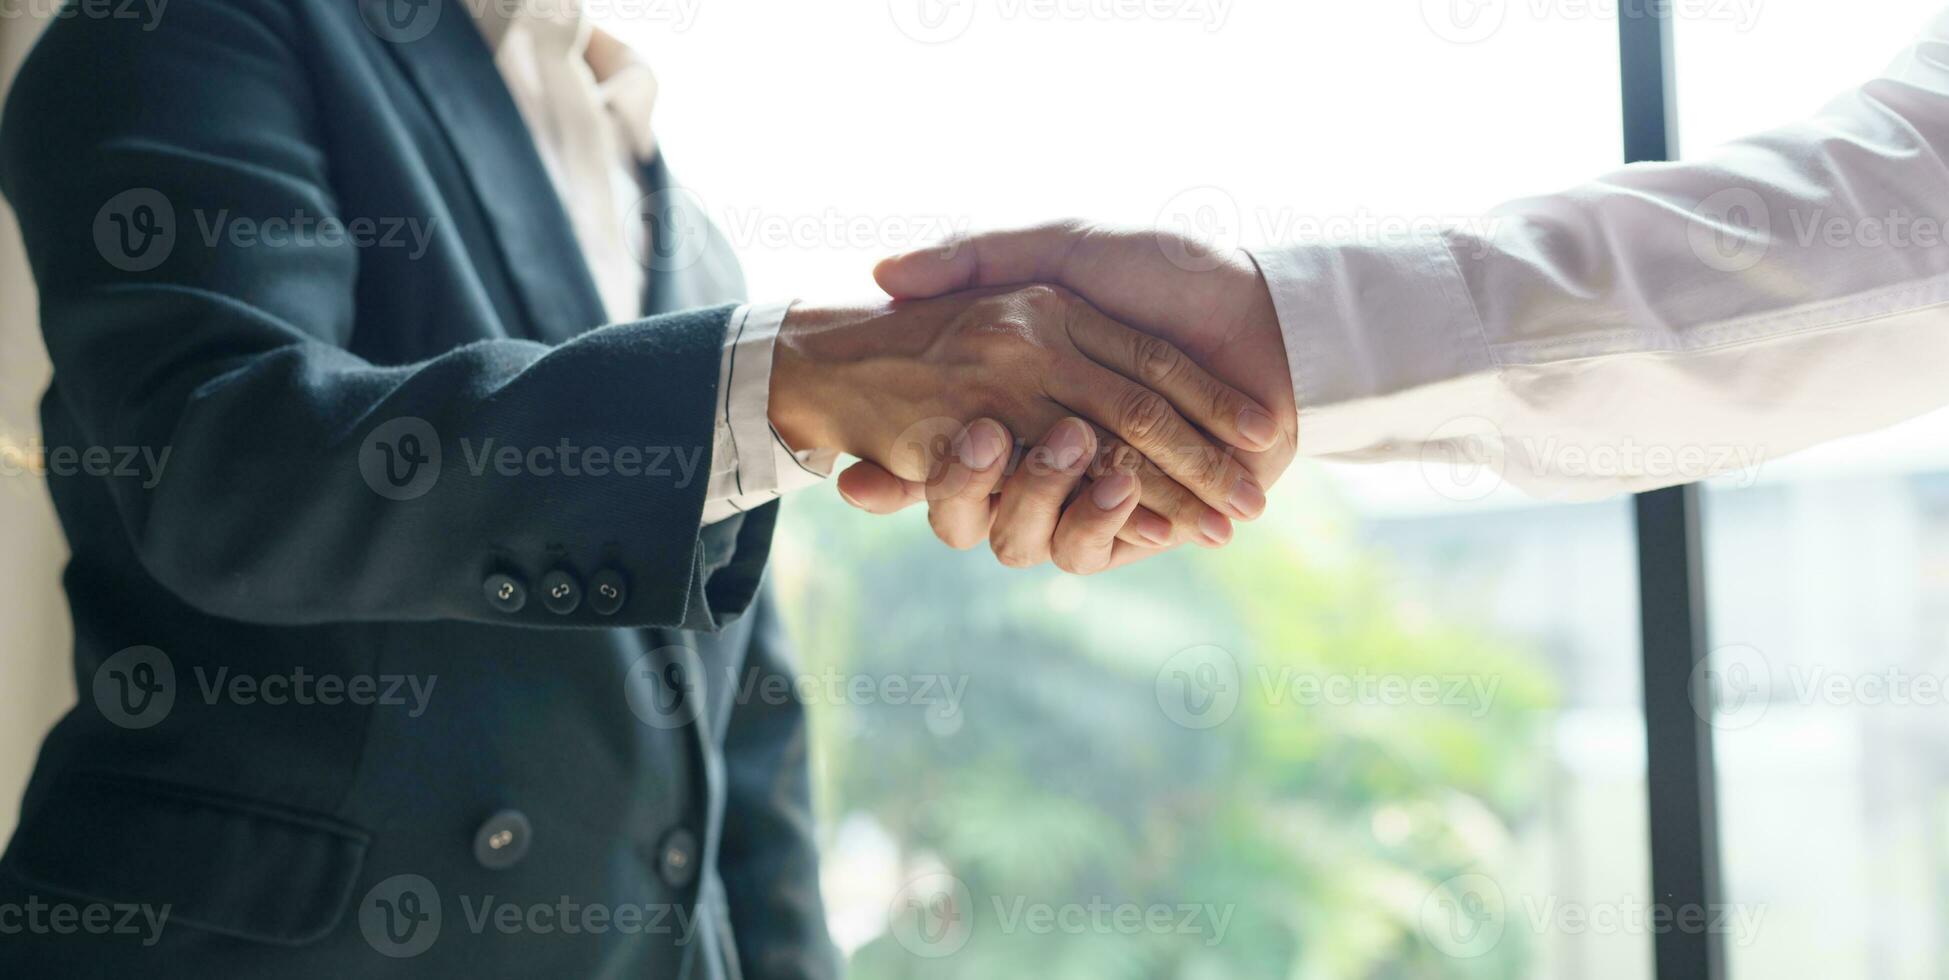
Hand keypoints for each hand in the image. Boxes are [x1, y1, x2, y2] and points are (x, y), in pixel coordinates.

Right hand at [768, 284, 1278, 547]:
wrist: (1271, 318)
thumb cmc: (1169, 271)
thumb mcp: (1063, 245)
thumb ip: (977, 254)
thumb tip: (882, 273)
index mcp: (1020, 392)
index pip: (943, 439)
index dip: (898, 459)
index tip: (852, 465)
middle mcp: (1048, 449)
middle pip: (974, 500)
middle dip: (957, 486)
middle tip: (967, 441)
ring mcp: (1092, 493)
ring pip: (1026, 533)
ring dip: (1036, 499)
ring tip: (1060, 451)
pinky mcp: (1141, 526)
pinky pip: (1095, 547)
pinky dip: (1101, 522)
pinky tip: (1119, 487)